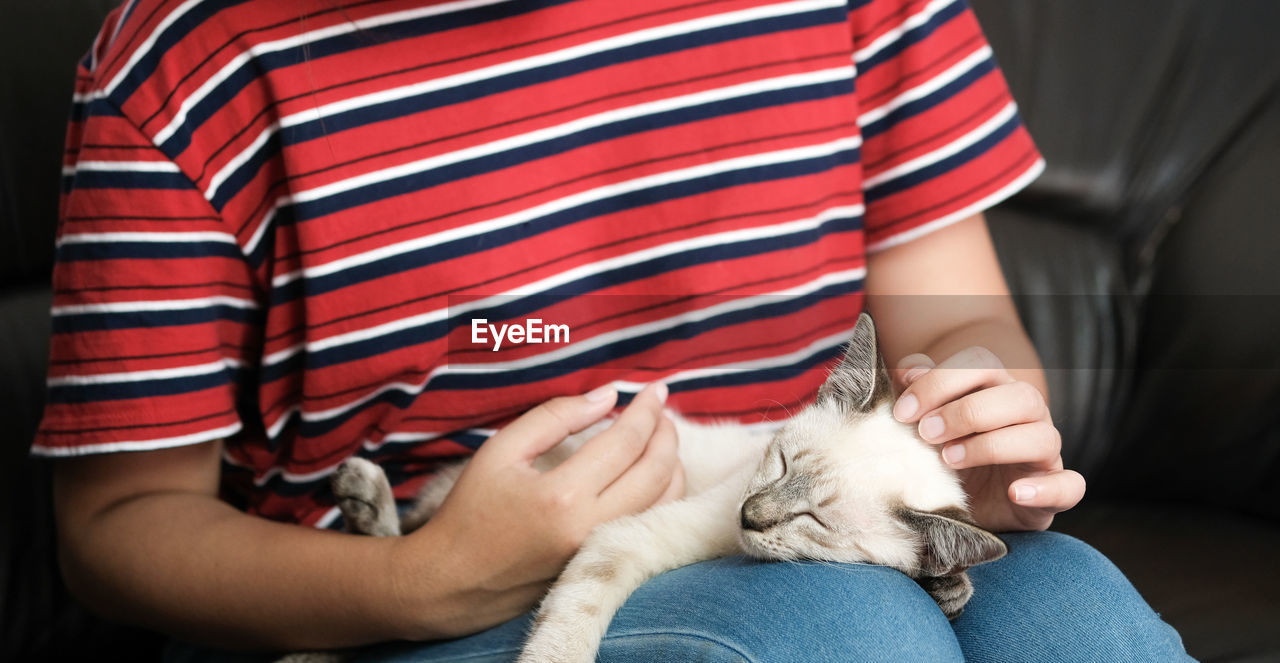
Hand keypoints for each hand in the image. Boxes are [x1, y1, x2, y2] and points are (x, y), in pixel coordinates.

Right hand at [393, 382, 683, 638]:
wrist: (450, 583)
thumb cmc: (470, 512)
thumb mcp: (501, 451)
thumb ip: (555, 416)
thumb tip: (608, 396)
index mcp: (561, 495)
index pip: (625, 442)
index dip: (647, 410)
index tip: (657, 389)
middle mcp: (588, 527)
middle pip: (656, 473)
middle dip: (667, 434)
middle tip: (662, 410)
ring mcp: (598, 552)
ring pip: (663, 504)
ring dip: (673, 465)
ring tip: (661, 438)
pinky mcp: (599, 566)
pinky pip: (649, 526)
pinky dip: (663, 496)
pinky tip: (654, 475)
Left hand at [890, 347, 1084, 531]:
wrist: (967, 504)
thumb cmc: (947, 452)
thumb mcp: (927, 423)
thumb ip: (918, 395)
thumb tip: (906, 373)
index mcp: (997, 389)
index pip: (981, 365)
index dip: (941, 382)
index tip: (903, 412)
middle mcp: (1028, 415)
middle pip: (1019, 396)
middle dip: (968, 412)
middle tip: (926, 433)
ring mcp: (1045, 453)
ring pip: (1042, 437)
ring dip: (993, 446)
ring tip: (950, 460)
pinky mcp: (1054, 490)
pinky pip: (1070, 486)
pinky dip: (1046, 489)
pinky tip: (1015, 492)